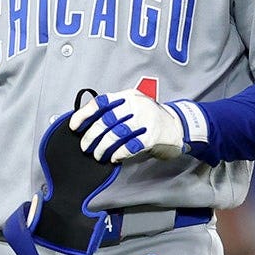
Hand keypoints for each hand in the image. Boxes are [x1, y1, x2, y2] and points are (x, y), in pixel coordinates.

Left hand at [69, 89, 186, 162]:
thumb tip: (88, 126)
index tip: (74, 126)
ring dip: (103, 147)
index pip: (101, 102)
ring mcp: (146, 119)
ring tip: (98, 155)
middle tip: (85, 146)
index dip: (84, 114)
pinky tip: (115, 158)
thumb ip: (115, 112)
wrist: (179, 127)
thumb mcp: (134, 107)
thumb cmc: (152, 119)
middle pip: (106, 119)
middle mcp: (136, 105)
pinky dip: (119, 153)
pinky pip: (130, 146)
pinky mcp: (153, 136)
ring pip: (116, 134)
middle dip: (92, 135)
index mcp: (128, 97)